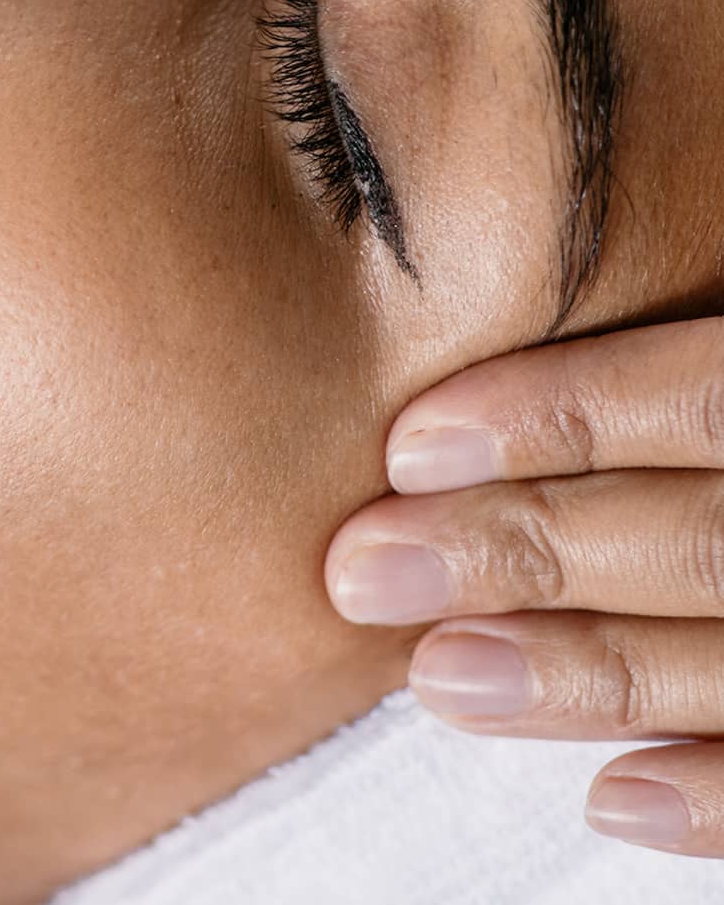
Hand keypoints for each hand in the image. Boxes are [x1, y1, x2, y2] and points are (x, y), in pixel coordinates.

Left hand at [324, 317, 723, 856]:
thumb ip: (692, 330)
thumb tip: (564, 248)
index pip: (712, 394)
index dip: (562, 415)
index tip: (409, 444)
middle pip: (706, 538)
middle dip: (522, 552)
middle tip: (361, 571)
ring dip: (586, 676)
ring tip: (435, 680)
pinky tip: (611, 801)